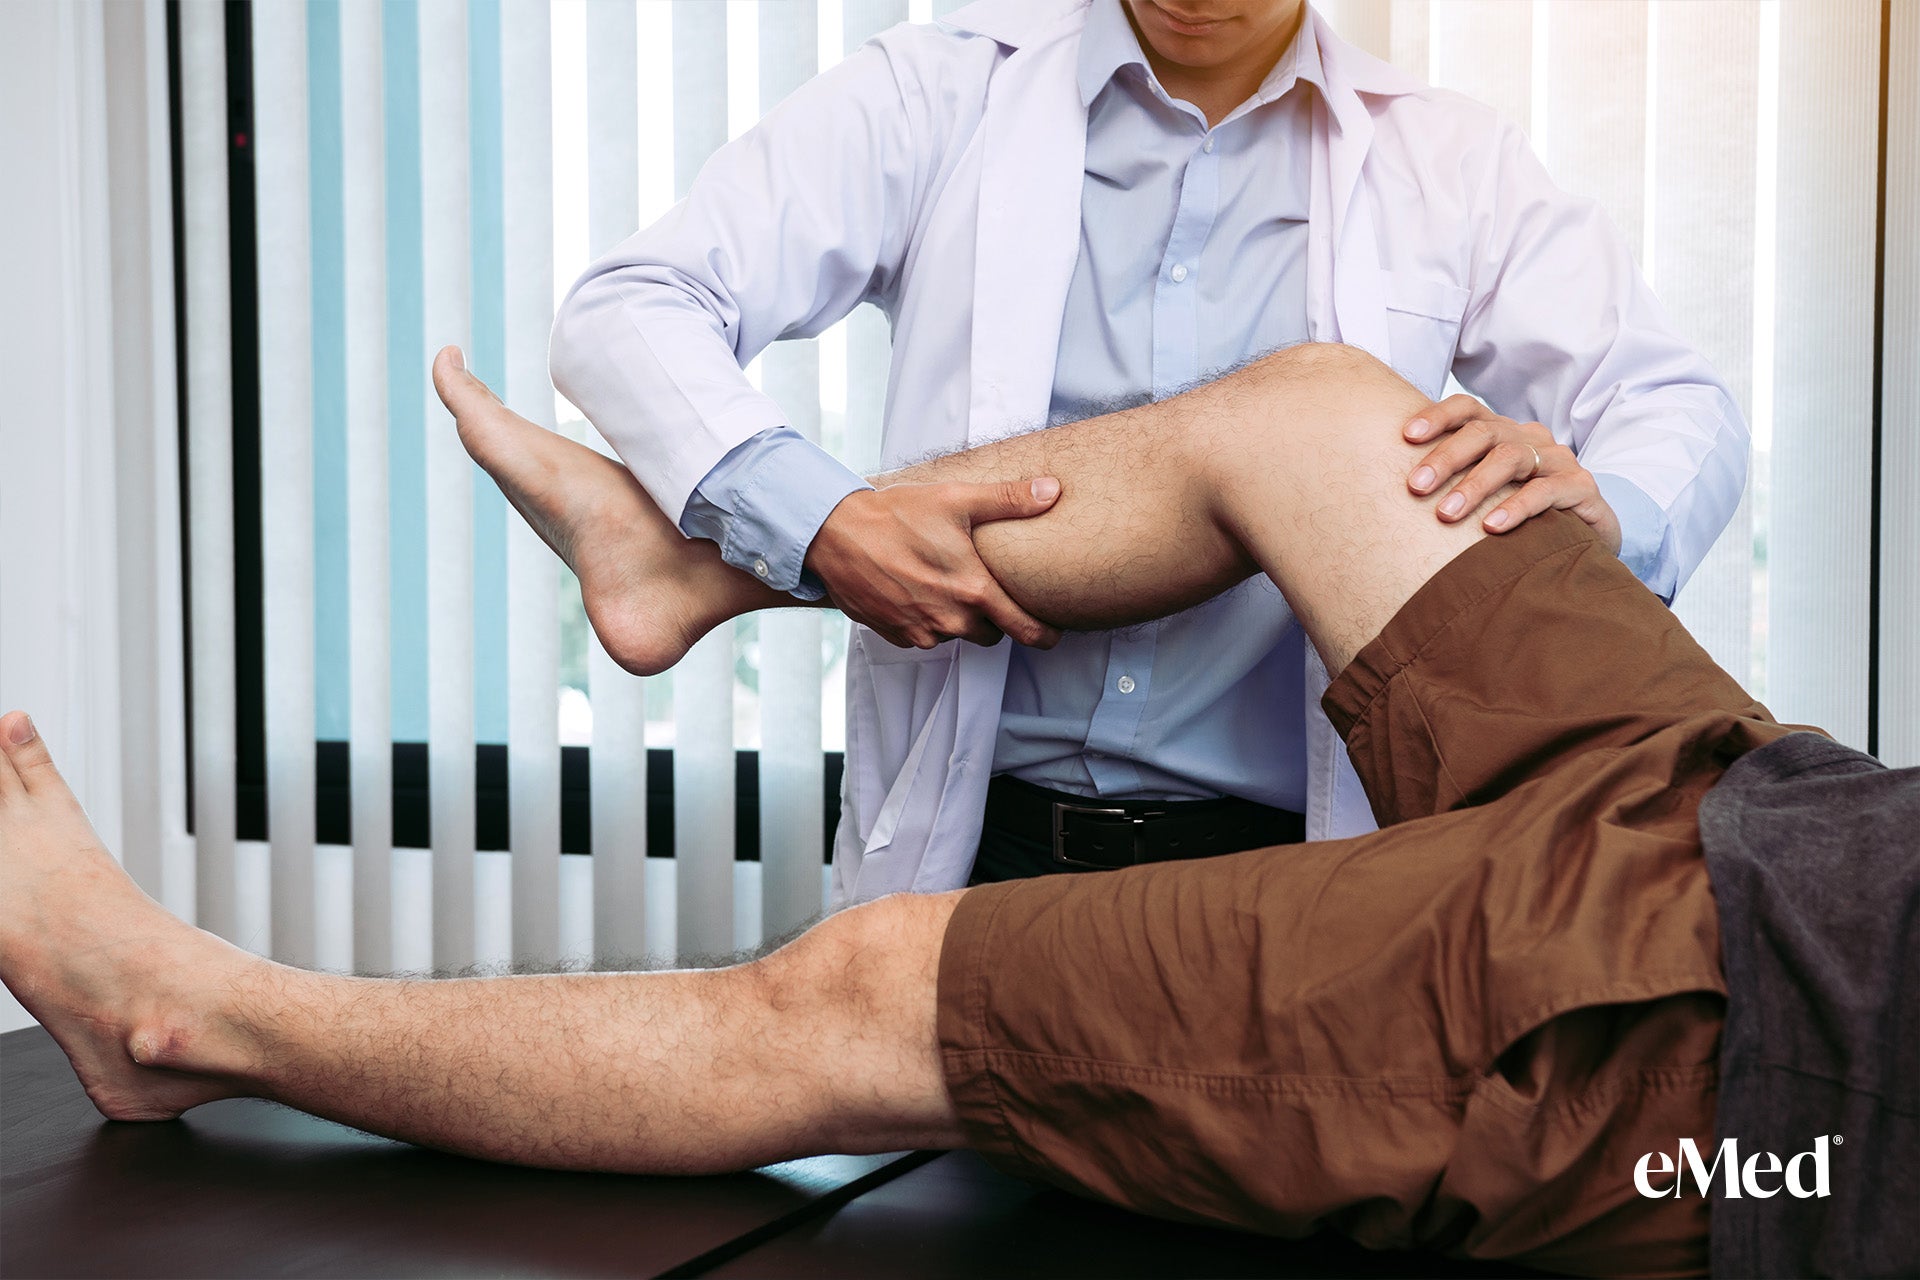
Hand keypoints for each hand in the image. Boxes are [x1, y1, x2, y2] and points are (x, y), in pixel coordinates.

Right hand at [804, 478, 1063, 649]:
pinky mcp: (896, 635)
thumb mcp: (956, 499)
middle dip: (990, 618)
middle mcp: (950, 619)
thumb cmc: (896, 514)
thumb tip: (1052, 491)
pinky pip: (924, 635)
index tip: (1051, 635)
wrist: (836, 535)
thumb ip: (1009, 500)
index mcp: (973, 590)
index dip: (1043, 635)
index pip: (1023, 628)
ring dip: (954, 617)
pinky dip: (925, 619)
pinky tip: (913, 590)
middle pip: (989, 634)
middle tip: (980, 589)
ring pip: (954, 634)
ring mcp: (921, 631)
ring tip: (940, 583)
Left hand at [1403, 395, 1620, 552]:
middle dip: (1445, 458)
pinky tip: (1491, 528)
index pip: (1467, 409)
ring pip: (1511, 458)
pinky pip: (1545, 492)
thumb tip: (1387, 492)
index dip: (1436, 416)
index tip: (1405, 435)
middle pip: (1484, 432)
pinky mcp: (1581, 487)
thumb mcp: (1484, 493)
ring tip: (1445, 514)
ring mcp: (1557, 459)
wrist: (1586, 534)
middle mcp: (1529, 437)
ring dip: (1474, 486)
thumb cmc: (1519, 513)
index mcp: (1502, 432)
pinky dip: (1515, 508)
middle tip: (1414, 488)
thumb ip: (1449, 484)